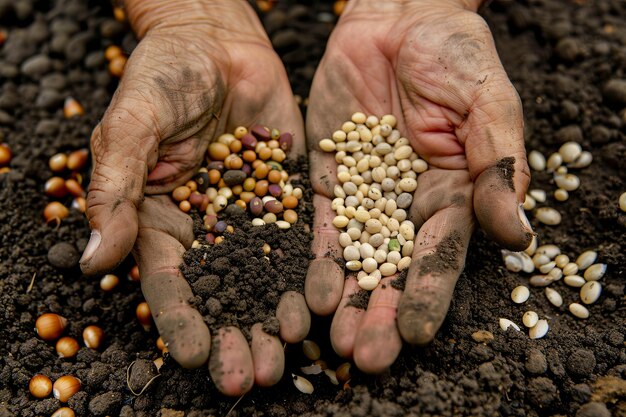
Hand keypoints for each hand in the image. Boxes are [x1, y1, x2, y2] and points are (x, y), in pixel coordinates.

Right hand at [79, 0, 305, 394]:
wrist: (216, 40)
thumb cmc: (162, 74)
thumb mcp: (130, 125)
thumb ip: (116, 188)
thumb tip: (96, 257)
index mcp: (160, 219)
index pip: (168, 281)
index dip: (181, 320)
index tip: (196, 354)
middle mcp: (207, 227)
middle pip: (220, 291)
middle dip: (235, 333)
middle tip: (250, 374)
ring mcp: (251, 215)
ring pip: (264, 275)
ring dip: (275, 315)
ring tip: (288, 350)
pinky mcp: (288, 196)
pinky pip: (301, 239)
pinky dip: (310, 272)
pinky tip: (321, 302)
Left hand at [305, 0, 533, 372]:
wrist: (397, 18)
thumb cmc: (454, 53)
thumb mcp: (487, 103)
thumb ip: (498, 166)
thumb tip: (516, 235)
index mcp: (454, 195)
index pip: (440, 256)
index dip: (427, 294)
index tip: (414, 331)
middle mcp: (408, 207)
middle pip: (394, 271)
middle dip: (381, 313)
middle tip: (365, 356)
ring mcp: (366, 197)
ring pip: (356, 260)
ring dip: (346, 302)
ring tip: (334, 342)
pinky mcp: (330, 180)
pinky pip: (323, 226)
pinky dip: (317, 260)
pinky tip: (309, 294)